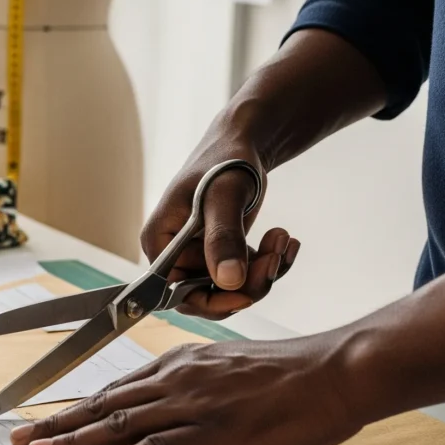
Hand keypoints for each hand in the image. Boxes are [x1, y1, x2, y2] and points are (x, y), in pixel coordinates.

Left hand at [7, 339, 362, 444]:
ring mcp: (192, 403)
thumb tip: (177, 410)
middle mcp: (177, 379)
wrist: (336, 371)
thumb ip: (200, 388)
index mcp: (182, 364)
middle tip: (18, 437)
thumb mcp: (233, 372)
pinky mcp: (212, 430)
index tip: (46, 417)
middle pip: (105, 404)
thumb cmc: (295, 376)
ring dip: (72, 440)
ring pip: (118, 424)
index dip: (77, 405)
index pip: (117, 388)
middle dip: (57, 422)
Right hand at [142, 145, 298, 319]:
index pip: (176, 292)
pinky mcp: (220, 254)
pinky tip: (283, 239)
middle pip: (208, 295)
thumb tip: (228, 282)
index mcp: (160, 241)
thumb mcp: (223, 197)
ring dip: (265, 270)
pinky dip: (269, 263)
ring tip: (283, 238)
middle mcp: (173, 254)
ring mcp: (197, 255)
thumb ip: (223, 238)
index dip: (211, 301)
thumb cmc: (224, 161)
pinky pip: (245, 276)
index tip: (247, 294)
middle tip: (276, 256)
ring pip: (232, 288)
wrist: (241, 144)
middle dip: (249, 283)